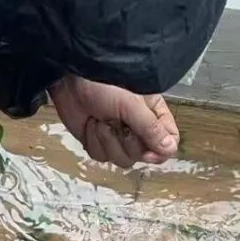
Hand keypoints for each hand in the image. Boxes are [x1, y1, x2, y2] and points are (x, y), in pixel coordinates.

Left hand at [48, 74, 178, 167]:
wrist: (70, 81)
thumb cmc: (105, 83)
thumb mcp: (132, 104)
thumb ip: (151, 128)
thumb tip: (170, 150)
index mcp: (153, 114)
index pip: (169, 142)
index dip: (160, 151)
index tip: (147, 151)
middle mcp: (138, 128)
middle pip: (143, 155)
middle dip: (127, 142)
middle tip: (116, 122)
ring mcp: (118, 137)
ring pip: (122, 159)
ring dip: (108, 141)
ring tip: (101, 120)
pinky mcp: (98, 143)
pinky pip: (102, 156)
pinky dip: (94, 141)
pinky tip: (90, 124)